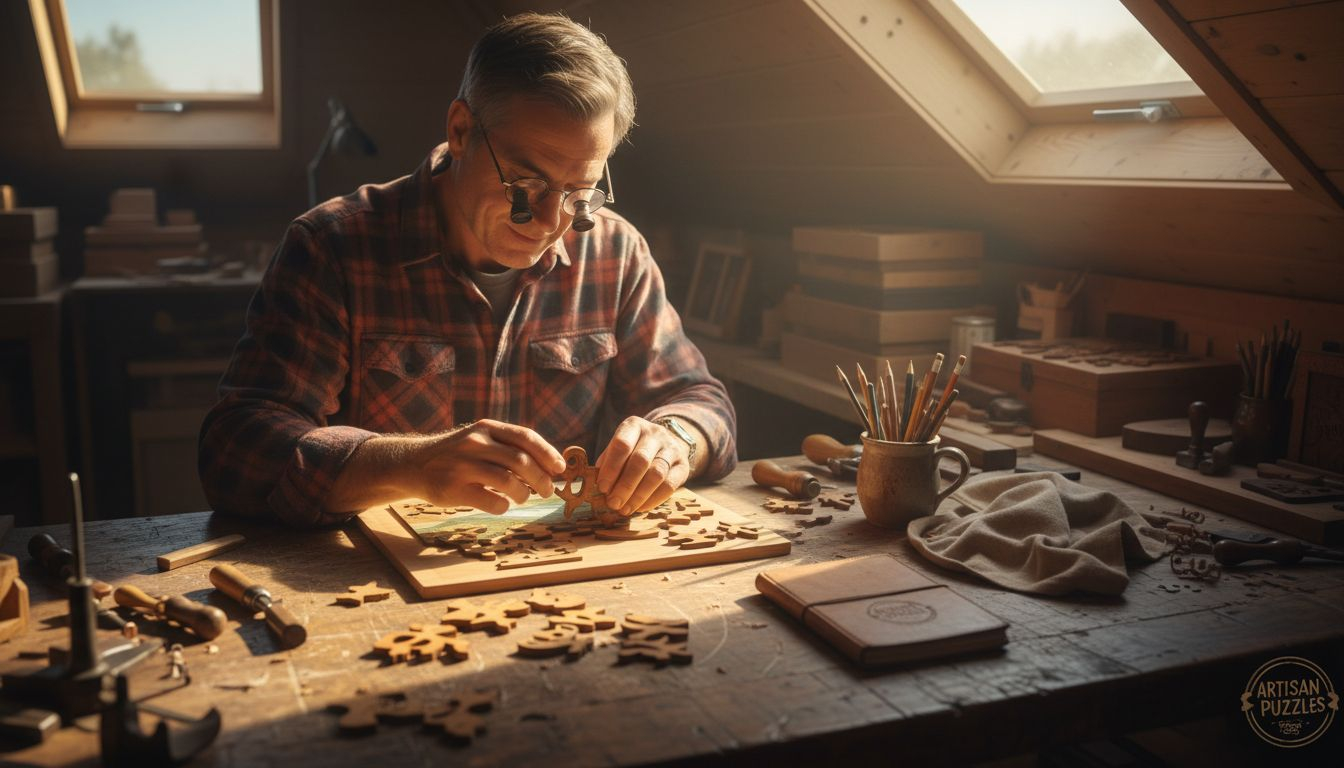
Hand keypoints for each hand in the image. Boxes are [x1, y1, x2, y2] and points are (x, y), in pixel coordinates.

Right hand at [409, 420, 565, 513]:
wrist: (414, 464)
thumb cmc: (458, 454)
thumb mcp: (480, 438)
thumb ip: (509, 446)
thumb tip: (550, 466)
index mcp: (486, 428)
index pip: (525, 437)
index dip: (548, 453)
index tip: (560, 468)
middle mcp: (475, 443)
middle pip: (521, 461)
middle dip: (541, 479)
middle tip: (547, 491)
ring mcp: (463, 466)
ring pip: (508, 482)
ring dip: (524, 494)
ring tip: (523, 497)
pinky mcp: (454, 489)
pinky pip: (491, 501)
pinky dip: (503, 505)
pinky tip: (502, 504)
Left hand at [595, 416, 690, 515]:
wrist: (668, 443)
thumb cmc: (634, 449)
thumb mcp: (620, 447)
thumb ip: (608, 462)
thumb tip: (597, 485)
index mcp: (634, 425)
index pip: (622, 444)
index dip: (611, 468)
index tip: (602, 488)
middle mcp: (655, 434)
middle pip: (640, 460)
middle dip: (624, 485)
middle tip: (613, 503)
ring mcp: (672, 448)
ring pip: (656, 474)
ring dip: (638, 495)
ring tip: (625, 509)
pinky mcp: (683, 465)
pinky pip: (669, 485)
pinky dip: (653, 499)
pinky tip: (640, 508)